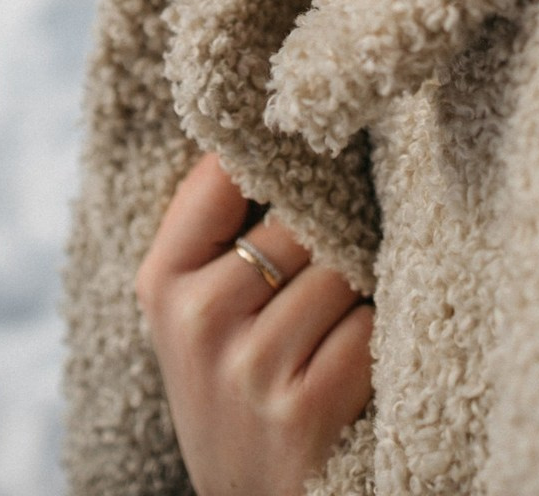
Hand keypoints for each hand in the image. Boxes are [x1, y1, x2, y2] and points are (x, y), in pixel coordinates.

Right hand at [136, 152, 373, 495]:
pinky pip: (368, 329)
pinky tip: (354, 370)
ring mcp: (249, 368)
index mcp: (163, 282)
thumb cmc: (237, 387)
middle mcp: (197, 320)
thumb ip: (225, 230)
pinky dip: (375, 343)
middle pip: (301, 220)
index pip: (221, 173)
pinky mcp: (303, 411)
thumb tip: (287, 126)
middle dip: (333, 234)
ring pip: (341, 271)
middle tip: (334, 263)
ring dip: (359, 292)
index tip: (306, 141)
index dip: (276, 153)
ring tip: (336, 326)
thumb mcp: (200, 312)